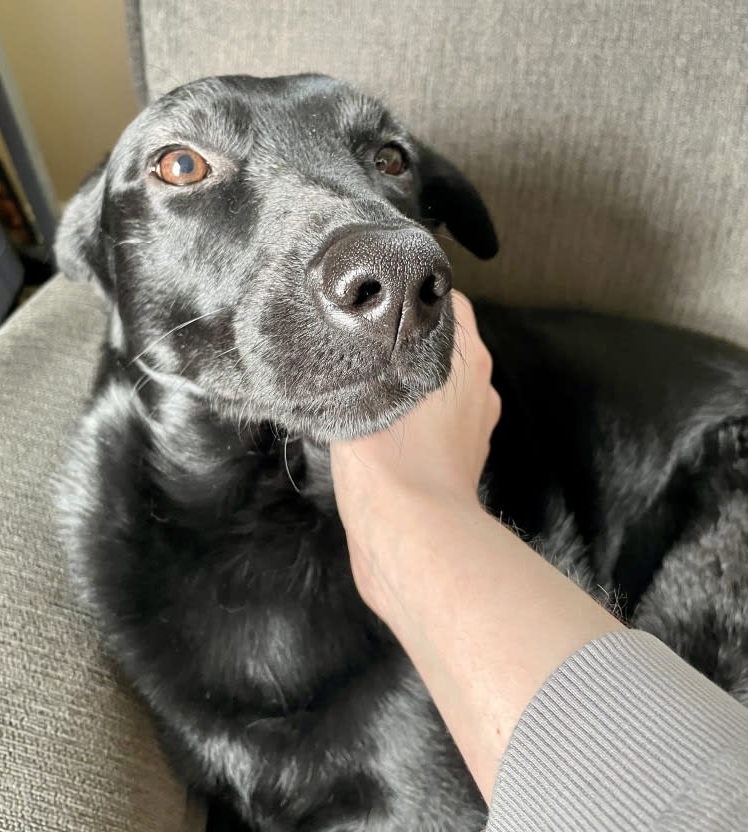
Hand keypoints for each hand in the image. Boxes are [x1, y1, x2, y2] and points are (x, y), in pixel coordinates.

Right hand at [330, 291, 500, 614]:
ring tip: (359, 385)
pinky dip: (408, 422)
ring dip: (404, 385)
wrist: (411, 537)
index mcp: (468, 359)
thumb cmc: (393, 457)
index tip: (375, 296)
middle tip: (357, 339)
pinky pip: (428, 428)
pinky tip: (372, 428)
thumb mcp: (371, 385)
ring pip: (433, 389)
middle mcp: (478, 390)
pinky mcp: (455, 467)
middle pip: (440, 346)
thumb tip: (354, 326)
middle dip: (403, 340)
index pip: (448, 301)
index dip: (410, 294)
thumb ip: (365, 350)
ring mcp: (471, 431)